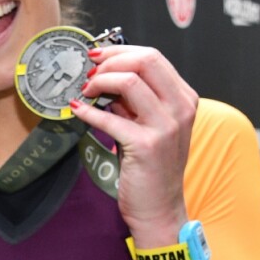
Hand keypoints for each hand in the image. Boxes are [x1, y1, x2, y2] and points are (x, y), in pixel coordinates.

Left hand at [70, 45, 197, 242]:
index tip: (96, 56)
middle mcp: (180, 108)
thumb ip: (133, 99)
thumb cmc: (151, 164)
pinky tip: (76, 109)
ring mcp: (166, 126)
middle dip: (110, 60)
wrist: (160, 208)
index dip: (119, 51)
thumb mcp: (148, 123)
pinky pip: (109, 117)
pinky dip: (88, 111)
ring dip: (99, 81)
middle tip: (89, 71)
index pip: (152, 56)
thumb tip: (104, 76)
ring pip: (129, 81)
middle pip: (145, 60)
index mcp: (183, 97)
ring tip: (85, 91)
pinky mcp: (146, 145)